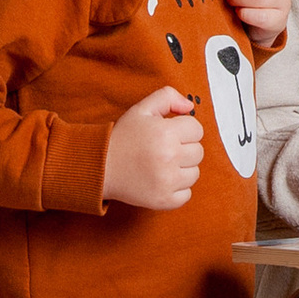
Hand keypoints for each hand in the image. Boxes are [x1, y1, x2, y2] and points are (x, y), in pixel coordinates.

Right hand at [103, 86, 203, 211]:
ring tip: (162, 165)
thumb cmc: (123, 137)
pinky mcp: (163, 200)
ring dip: (182, 169)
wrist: (100, 167)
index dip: (183, 129)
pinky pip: (187, 194)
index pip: (197, 129)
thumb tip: (190, 106)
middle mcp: (169, 157)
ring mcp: (167, 182)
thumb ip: (168, 97)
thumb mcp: (142, 109)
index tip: (169, 133)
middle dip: (184, 148)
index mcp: (166, 133)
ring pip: (195, 173)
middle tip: (164, 149)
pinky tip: (162, 180)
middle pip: (198, 152)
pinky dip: (177, 189)